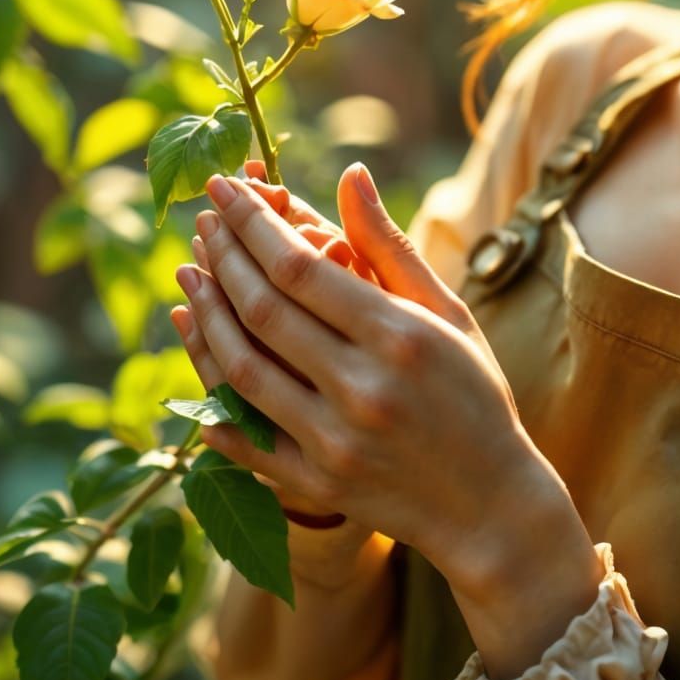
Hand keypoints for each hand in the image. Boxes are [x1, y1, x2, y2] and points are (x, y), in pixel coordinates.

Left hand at [172, 163, 563, 595]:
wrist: (491, 505)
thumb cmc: (475, 393)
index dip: (252, 222)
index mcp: (399, 338)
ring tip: (188, 272)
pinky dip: (207, 393)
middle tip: (202, 220)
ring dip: (206, 314)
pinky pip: (241, 437)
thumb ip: (390, 247)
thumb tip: (349, 174)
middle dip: (223, 255)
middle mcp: (362, 389)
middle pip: (263, 311)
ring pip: (241, 369)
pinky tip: (194, 344)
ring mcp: (333, 443)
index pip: (301, 266)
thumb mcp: (447, 313)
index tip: (224, 188)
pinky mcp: (314, 485)